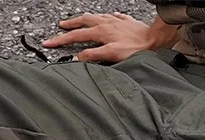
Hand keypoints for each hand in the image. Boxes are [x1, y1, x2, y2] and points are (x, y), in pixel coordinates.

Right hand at [42, 13, 159, 62]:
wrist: (155, 40)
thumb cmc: (136, 48)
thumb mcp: (111, 54)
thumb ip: (93, 55)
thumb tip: (79, 57)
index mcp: (101, 32)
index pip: (76, 36)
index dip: (61, 40)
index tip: (49, 42)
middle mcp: (107, 24)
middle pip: (83, 22)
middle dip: (69, 25)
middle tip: (60, 28)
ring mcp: (116, 21)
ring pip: (95, 17)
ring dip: (84, 19)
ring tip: (77, 20)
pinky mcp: (125, 22)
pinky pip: (112, 16)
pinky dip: (105, 18)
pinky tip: (106, 18)